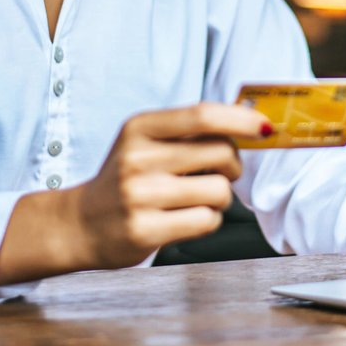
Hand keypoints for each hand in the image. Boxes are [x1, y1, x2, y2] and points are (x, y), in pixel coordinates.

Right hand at [0, 103, 270, 284]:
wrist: (81, 224)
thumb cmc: (127, 178)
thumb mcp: (145, 142)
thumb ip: (189, 131)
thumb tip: (251, 122)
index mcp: (140, 128)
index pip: (202, 115)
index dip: (240, 120)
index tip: (264, 128)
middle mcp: (137, 158)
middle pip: (221, 153)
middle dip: (233, 165)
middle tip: (220, 172)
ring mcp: (140, 196)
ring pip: (219, 190)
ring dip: (220, 197)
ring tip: (197, 199)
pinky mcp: (145, 230)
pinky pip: (207, 221)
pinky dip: (208, 220)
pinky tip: (187, 218)